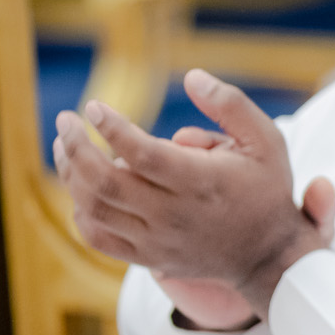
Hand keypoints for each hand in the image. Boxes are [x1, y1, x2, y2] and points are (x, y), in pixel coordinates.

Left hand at [54, 69, 334, 317]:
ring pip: (95, 209)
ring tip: (65, 146)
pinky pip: (99, 238)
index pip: (142, 154)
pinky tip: (81, 188)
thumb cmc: (267, 189)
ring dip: (71, 174)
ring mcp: (158, 240)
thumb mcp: (266, 139)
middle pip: (106, 182)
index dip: (111, 128)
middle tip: (65, 120)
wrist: (270, 255)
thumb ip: (230, 104)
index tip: (94, 106)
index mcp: (201, 182)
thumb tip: (191, 77)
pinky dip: (81, 212)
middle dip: (76, 147)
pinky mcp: (149, 257)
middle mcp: (174, 214)